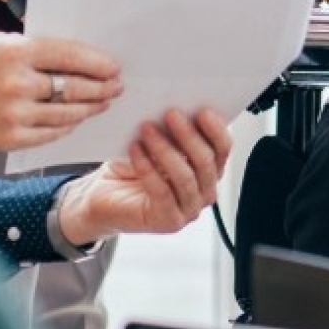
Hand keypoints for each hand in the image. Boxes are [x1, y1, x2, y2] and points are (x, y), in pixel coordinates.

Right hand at [0, 32, 120, 150]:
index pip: (70, 56)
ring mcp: (13, 115)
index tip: (114, 67)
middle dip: (101, 88)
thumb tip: (75, 56)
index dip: (98, 63)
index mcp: (17, 53)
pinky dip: (67, 127)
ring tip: (103, 103)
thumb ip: (35, 49)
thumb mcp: (0, 43)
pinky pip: (50, 134)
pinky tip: (77, 120)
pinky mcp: (8, 139)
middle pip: (74, 88)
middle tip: (116, 86)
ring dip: (90, 109)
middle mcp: (17, 84)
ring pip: (66, 114)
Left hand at [58, 108, 231, 242]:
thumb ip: (173, 131)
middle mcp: (205, 192)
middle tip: (171, 113)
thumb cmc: (133, 166)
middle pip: (206, 162)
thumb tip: (179, 106)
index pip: (223, 149)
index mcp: (209, 170)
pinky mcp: (168, 222)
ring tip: (147, 128)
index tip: (202, 110)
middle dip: (188, 135)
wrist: (104, 196)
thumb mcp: (157, 143)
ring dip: (165, 149)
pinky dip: (148, 168)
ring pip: (185, 177)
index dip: (216, 129)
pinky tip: (136, 150)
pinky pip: (162, 192)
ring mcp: (189, 210)